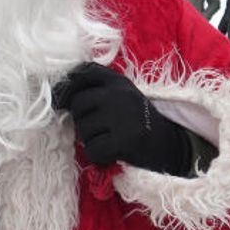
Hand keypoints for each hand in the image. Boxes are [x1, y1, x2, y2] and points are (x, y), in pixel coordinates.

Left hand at [52, 62, 190, 175]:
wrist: (172, 145)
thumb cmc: (138, 121)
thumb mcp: (122, 96)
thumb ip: (97, 91)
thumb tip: (57, 97)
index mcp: (118, 81)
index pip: (84, 72)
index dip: (69, 88)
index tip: (66, 102)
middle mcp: (119, 94)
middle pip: (78, 105)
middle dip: (82, 121)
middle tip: (100, 129)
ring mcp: (122, 116)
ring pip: (83, 130)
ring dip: (92, 140)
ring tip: (111, 140)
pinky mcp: (125, 140)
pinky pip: (92, 150)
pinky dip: (99, 157)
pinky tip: (113, 154)